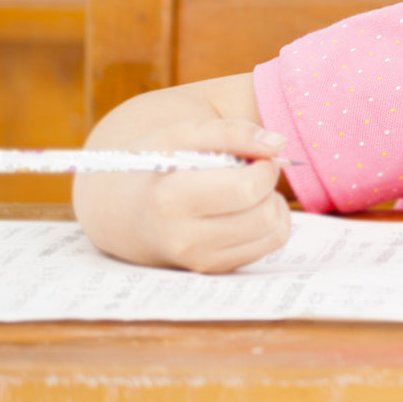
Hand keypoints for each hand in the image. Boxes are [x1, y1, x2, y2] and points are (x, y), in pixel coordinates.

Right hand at [71, 116, 290, 272]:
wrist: (124, 212)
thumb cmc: (154, 167)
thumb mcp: (181, 136)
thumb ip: (230, 132)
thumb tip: (278, 143)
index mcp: (170, 199)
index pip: (248, 188)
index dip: (263, 166)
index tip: (251, 157)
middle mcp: (184, 238)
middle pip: (265, 212)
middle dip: (268, 184)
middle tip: (249, 171)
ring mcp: (200, 259)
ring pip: (274, 231)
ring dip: (273, 203)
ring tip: (246, 189)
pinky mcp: (216, 269)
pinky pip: (270, 245)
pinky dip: (271, 223)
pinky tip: (247, 209)